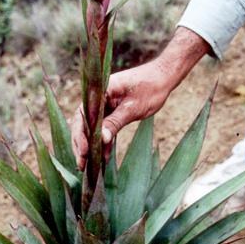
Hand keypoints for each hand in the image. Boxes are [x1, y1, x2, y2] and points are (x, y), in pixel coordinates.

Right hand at [71, 28, 209, 169]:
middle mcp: (98, 97)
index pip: (83, 114)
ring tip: (88, 166)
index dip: (80, 134)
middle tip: (81, 164)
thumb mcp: (133, 108)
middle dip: (81, 144)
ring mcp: (104, 104)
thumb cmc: (150, 88)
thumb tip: (102, 140)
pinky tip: (103, 157)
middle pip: (83, 122)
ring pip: (91, 127)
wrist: (163, 78)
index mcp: (100, 90)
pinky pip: (103, 127)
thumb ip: (116, 122)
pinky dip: (103, 141)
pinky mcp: (112, 110)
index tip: (83, 151)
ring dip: (90, 145)